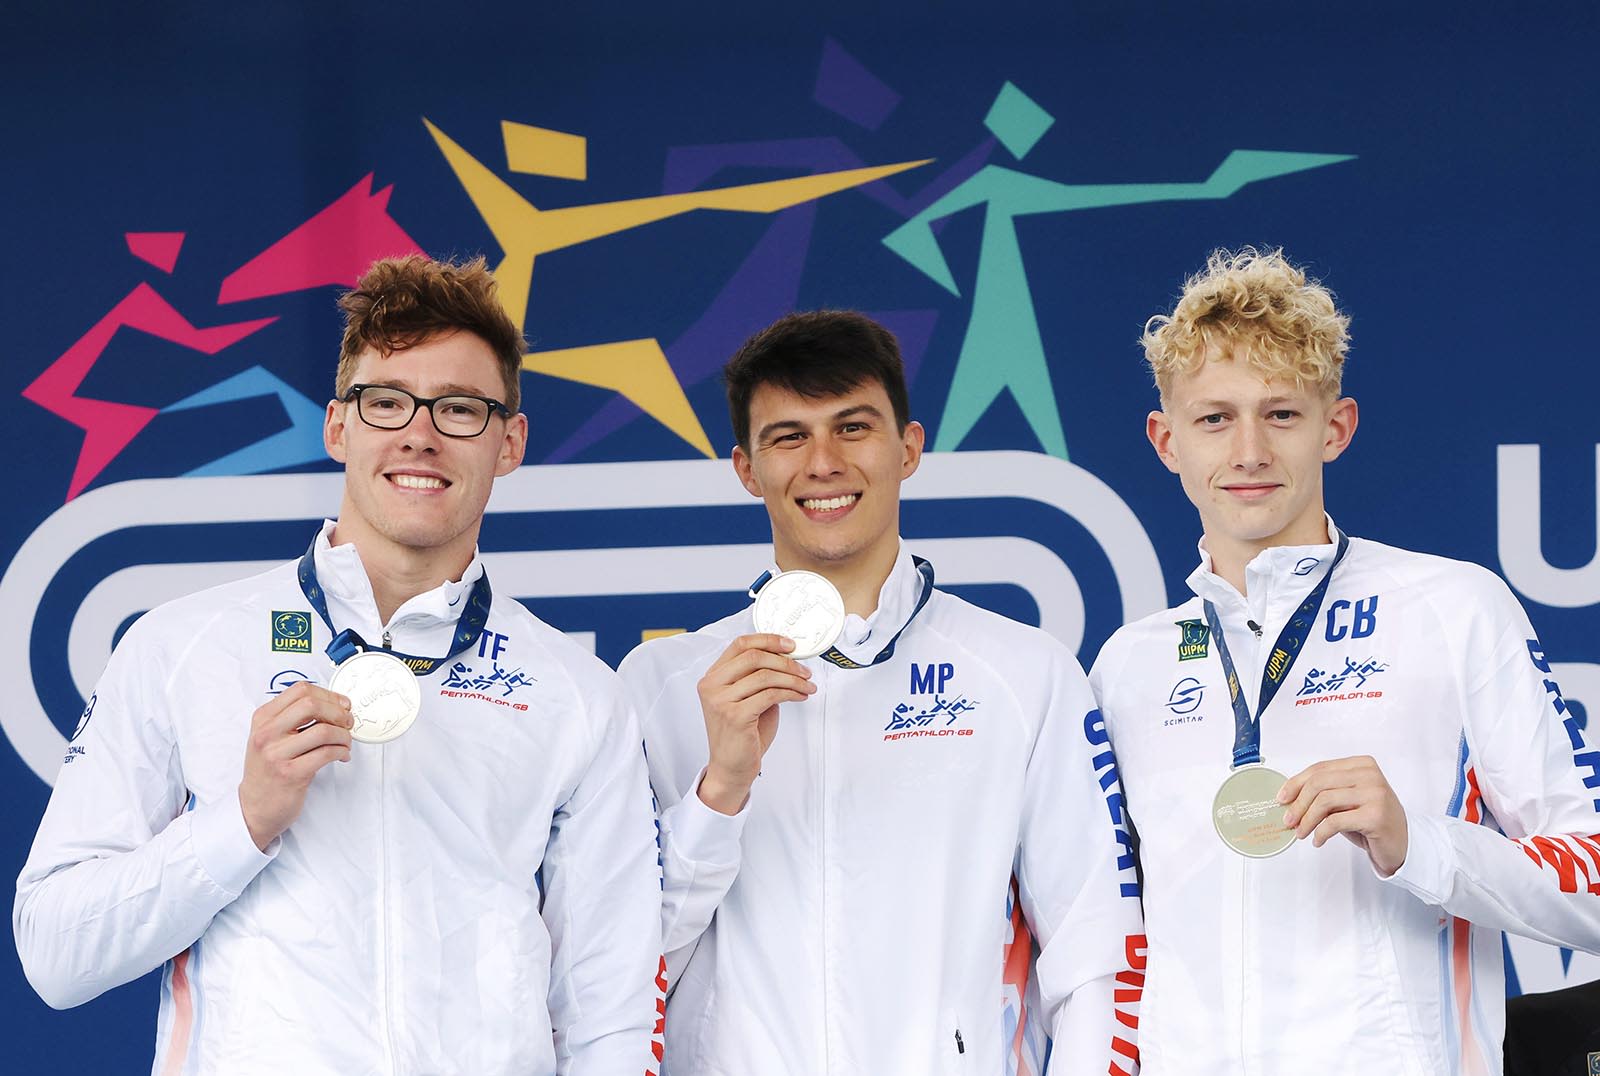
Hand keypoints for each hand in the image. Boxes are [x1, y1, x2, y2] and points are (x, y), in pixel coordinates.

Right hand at [238, 682, 353, 850]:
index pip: (300, 690)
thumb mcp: (270, 737)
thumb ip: (293, 718)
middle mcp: (266, 733)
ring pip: (323, 730)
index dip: (328, 695)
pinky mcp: (291, 774)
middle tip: (347, 722)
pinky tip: (342, 755)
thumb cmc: (268, 770)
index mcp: (263, 718)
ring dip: (344, 735)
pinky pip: (327, 753)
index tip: (342, 705)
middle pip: (311, 704)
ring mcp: (277, 754)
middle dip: (338, 712)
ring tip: (345, 743)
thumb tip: (335, 704)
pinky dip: (342, 751)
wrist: (255, 807)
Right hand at [695, 634, 815, 814]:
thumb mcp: (748, 698)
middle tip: (804, 670)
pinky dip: (791, 693)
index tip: (790, 645)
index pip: (740, 644)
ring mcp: (721, 701)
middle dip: (785, 661)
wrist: (732, 767)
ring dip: (793, 679)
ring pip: (765, 676)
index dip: (768, 640)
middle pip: (754, 656)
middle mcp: (712, 685)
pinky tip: (800, 696)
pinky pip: (770, 695)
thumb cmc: (742, 733)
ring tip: (807, 686)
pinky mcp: (735, 716)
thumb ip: (759, 677)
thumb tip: (788, 659)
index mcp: (713, 676)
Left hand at [1278, 755, 1408, 875]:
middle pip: (1319, 783)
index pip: (1320, 769)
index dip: (1296, 783)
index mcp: (1361, 764)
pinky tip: (1318, 840)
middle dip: (1298, 803)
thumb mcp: (1345, 801)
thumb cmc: (1371, 820)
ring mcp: (1375, 794)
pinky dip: (1321, 832)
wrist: (1403, 844)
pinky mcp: (1376, 815)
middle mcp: (1370, 775)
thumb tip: (1288, 798)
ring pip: (1325, 801)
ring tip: (1301, 832)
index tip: (1282, 798)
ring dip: (1307, 819)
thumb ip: (1324, 793)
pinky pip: (1336, 821)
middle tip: (1288, 820)